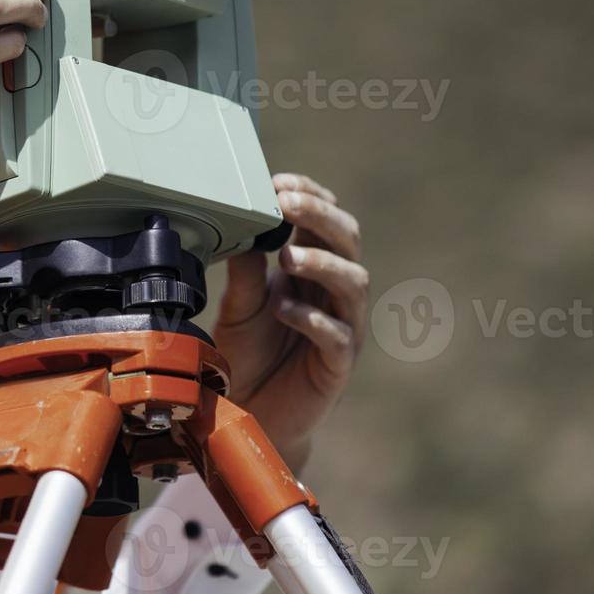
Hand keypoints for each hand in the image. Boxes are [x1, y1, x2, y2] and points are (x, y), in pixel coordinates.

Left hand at [212, 174, 367, 471]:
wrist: (249, 411)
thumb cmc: (249, 352)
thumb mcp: (239, 304)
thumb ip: (245, 269)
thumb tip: (240, 223)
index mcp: (313, 267)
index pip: (325, 219)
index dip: (310, 195)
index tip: (279, 182)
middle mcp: (333, 291)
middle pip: (348, 241)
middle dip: (320, 216)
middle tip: (287, 205)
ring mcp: (342, 326)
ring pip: (354, 283)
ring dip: (323, 263)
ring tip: (288, 257)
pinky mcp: (338, 364)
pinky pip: (339, 336)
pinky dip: (314, 319)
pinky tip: (285, 310)